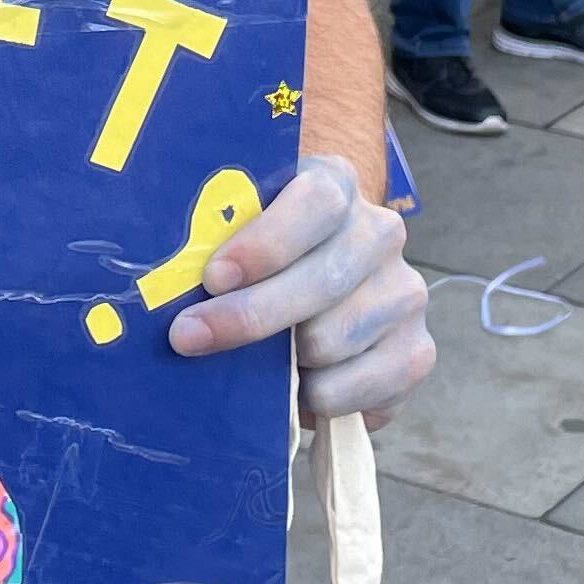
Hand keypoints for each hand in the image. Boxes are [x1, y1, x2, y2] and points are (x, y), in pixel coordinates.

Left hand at [166, 155, 432, 427]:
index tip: (213, 277)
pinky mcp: (418, 350)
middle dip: (249, 316)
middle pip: (322, 279)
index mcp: (334, 185)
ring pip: (334, 339)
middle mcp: (381, 232)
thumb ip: (215, 245)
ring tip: (258, 363)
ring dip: (285, 363)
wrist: (311, 303)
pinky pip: (362, 387)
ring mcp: (405, 292)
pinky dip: (320, 398)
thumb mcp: (236, 238)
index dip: (265, 242)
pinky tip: (299, 389)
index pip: (315, 201)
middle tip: (189, 337)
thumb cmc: (255, 267)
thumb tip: (165, 289)